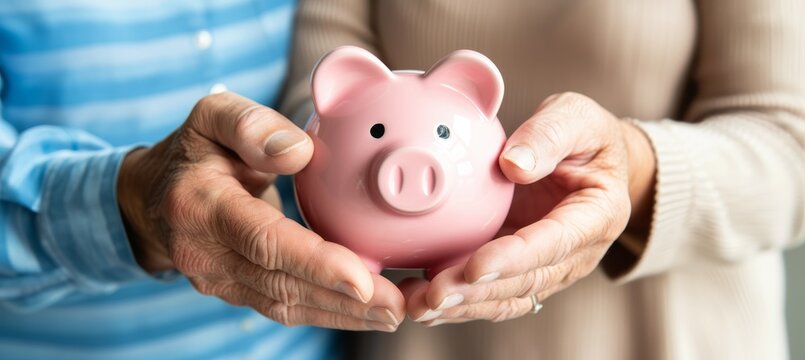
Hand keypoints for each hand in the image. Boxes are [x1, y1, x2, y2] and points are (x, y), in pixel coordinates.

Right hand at [117, 92, 402, 330]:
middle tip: (397, 306)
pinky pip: (283, 307)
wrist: (152, 199)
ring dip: (342, 314)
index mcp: (201, 205)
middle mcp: (205, 253)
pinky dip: (327, 312)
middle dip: (343, 300)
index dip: (314, 263)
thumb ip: (251, 125)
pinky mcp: (234, 291)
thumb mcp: (212, 117)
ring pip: (286, 304)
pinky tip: (366, 312)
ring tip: (392, 313)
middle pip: (281, 283)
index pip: (264, 241)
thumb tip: (300, 151)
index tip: (362, 279)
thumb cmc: (194, 151)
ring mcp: (217, 280)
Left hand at [404, 92, 655, 324]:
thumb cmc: (586, 136)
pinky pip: (490, 293)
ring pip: (505, 298)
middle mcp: (574, 253)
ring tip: (418, 306)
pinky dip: (457, 303)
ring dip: (461, 306)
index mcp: (595, 216)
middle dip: (477, 293)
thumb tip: (512, 164)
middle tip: (434, 295)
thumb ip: (548, 136)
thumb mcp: (576, 118)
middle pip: (524, 282)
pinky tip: (421, 303)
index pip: (553, 243)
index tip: (476, 267)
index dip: (513, 259)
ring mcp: (547, 267)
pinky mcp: (520, 269)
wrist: (592, 161)